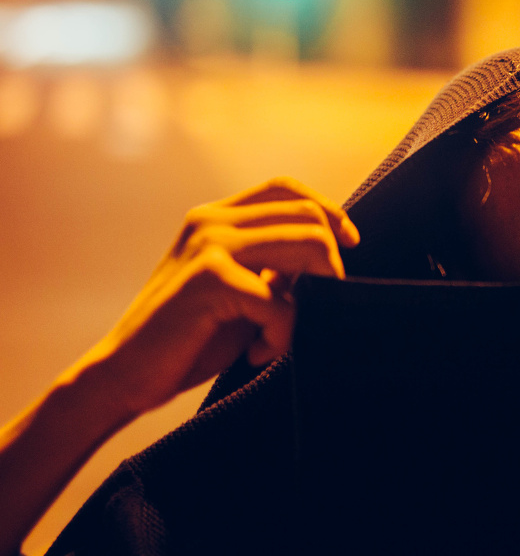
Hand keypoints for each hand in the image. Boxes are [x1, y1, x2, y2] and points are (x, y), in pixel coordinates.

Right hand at [77, 177, 359, 418]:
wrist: (124, 376)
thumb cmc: (189, 337)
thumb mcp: (241, 289)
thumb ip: (275, 267)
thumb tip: (332, 257)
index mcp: (215, 216)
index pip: (288, 189)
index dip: (329, 210)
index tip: (350, 244)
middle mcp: (211, 220)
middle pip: (310, 215)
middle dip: (330, 266)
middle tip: (314, 308)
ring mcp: (210, 244)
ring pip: (309, 245)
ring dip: (314, 298)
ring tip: (284, 335)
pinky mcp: (209, 278)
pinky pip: (282, 300)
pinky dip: (283, 333)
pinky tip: (259, 353)